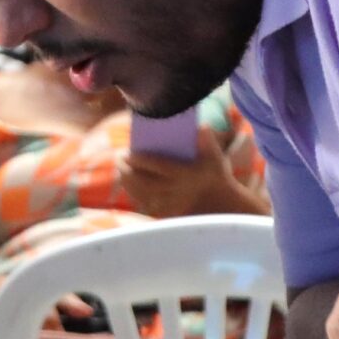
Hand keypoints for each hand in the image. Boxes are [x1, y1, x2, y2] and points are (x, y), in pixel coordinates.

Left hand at [117, 127, 246, 220]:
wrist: (219, 202)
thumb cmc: (214, 173)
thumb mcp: (215, 156)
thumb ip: (207, 140)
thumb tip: (200, 125)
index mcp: (186, 175)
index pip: (159, 167)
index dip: (142, 161)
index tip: (129, 153)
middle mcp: (176, 191)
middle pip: (145, 182)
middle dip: (128, 171)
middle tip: (119, 158)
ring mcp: (170, 204)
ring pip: (142, 195)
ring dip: (128, 182)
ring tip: (120, 168)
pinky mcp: (166, 212)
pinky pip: (145, 204)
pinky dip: (134, 194)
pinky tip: (127, 183)